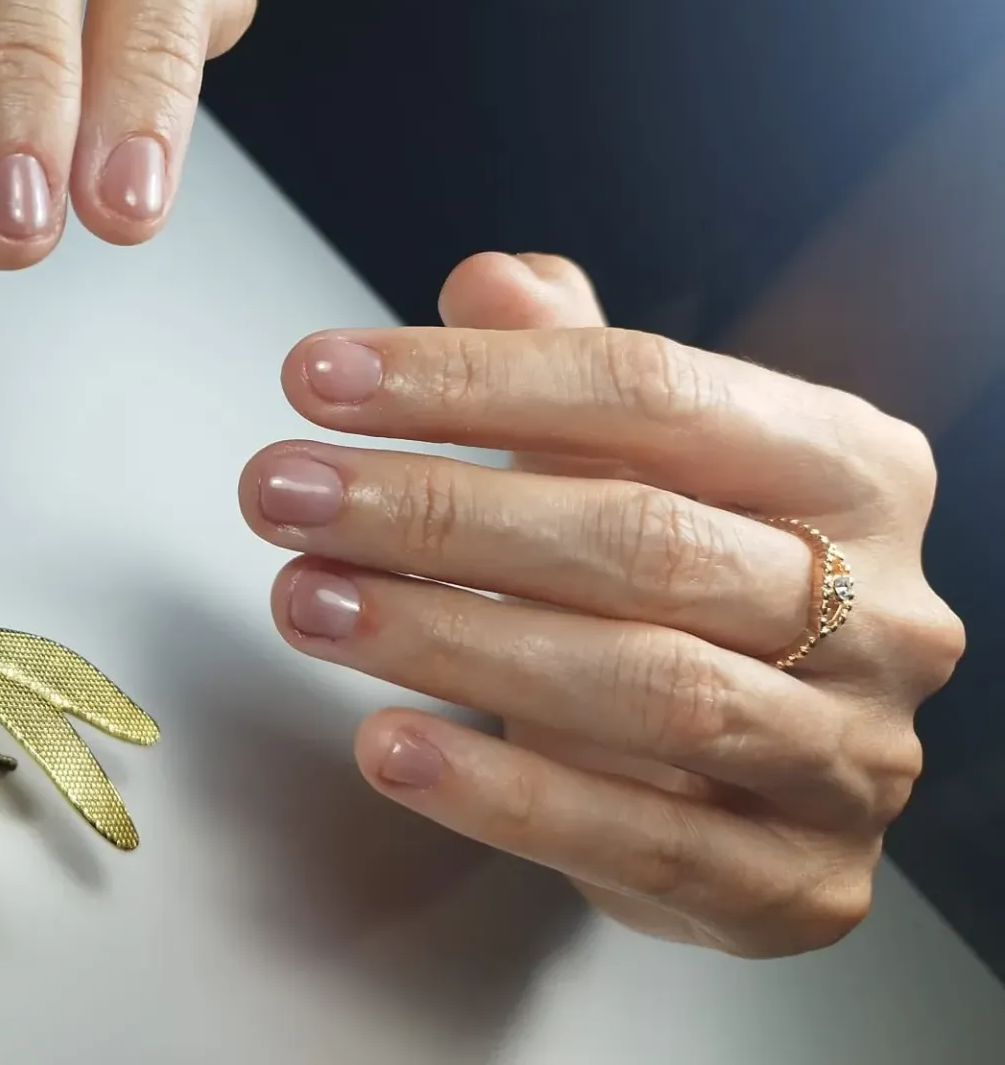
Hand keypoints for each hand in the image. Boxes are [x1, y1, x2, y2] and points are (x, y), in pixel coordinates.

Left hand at [240, 252, 964, 955]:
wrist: (765, 764)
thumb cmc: (686, 573)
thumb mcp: (633, 451)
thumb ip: (562, 360)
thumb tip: (491, 282)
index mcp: (851, 466)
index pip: (652, 391)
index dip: (476, 380)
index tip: (320, 377)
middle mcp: (883, 610)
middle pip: (640, 540)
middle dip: (436, 513)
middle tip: (282, 492)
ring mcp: (850, 755)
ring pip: (644, 690)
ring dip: (448, 643)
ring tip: (304, 603)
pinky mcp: (796, 884)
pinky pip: (638, 837)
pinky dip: (500, 796)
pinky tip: (387, 745)